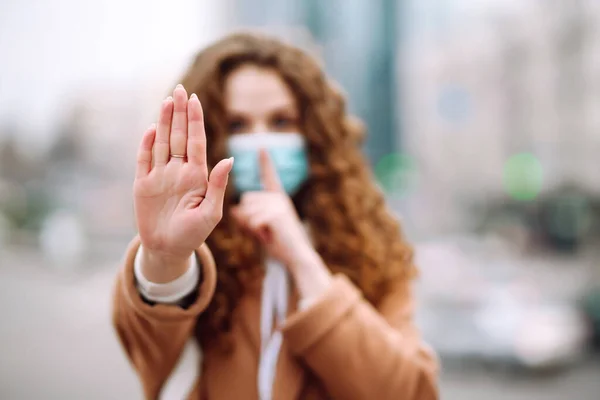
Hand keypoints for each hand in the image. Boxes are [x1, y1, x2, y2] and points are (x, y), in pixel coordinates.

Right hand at [134, 85, 232, 281]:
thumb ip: (218, 185)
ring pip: (162, 142)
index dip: (195, 120)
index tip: (196, 99)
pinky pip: (144, 159)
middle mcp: (178, 171)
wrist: (168, 250)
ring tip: (168, 100)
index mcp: (197, 175)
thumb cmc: (194, 234)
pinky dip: (147, 144)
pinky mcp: (143, 184)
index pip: (196, 141)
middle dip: (180, 113)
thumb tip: (229, 159)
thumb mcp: (211, 213)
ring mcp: (160, 176)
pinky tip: (152, 128)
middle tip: (181, 89)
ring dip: (164, 122)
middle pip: (179, 136)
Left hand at [231, 149, 312, 268]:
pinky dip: (255, 233)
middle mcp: (278, 198)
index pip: (270, 177)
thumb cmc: (280, 244)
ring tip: (267, 234)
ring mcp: (277, 205)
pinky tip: (269, 236)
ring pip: (245, 211)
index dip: (266, 163)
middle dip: (247, 218)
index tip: (262, 148)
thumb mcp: (263, 227)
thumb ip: (250, 216)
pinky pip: (251, 221)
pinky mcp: (275, 215)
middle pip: (246, 200)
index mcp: (278, 198)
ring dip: (251, 227)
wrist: (297, 256)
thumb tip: (234, 209)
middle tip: (263, 231)